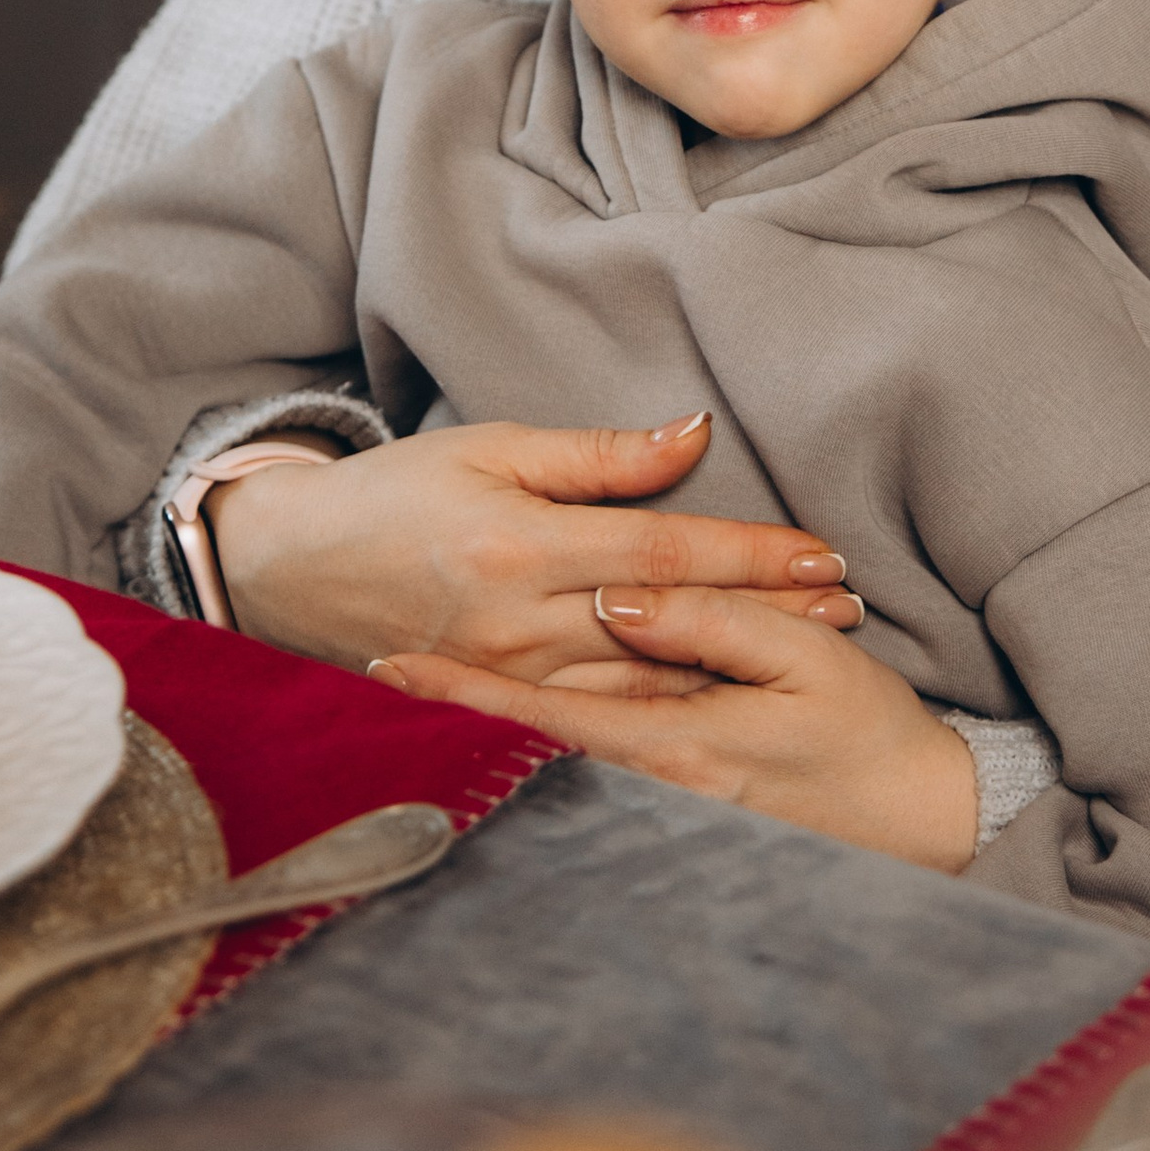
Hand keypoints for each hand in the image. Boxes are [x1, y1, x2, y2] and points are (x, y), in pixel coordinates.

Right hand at [206, 412, 860, 679]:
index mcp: (522, 547)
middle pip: (672, 625)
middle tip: (852, 611)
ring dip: (737, 664)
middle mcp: (520, 624)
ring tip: (819, 651)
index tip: (825, 554)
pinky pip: (602, 717)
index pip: (665, 555)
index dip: (751, 556)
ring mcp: (511, 678)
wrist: (297, 570)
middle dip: (769, 617)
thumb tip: (695, 433)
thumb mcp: (493, 447)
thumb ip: (599, 456)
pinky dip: (674, 708)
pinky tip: (732, 701)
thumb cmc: (398, 493)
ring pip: (648, 682)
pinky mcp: (500, 707)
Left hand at [376, 587, 980, 875]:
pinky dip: (543, 749)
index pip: (548, 711)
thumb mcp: (807, 659)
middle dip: (456, 709)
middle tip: (374, 672)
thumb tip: (621, 597)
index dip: (468, 688)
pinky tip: (508, 727)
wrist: (925, 822)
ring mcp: (671, 811)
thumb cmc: (871, 731)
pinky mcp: (688, 814)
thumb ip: (710, 622)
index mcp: (681, 742)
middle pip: (535, 743)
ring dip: (489, 727)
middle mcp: (660, 787)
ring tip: (414, 691)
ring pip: (559, 762)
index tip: (396, 667)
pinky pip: (599, 778)